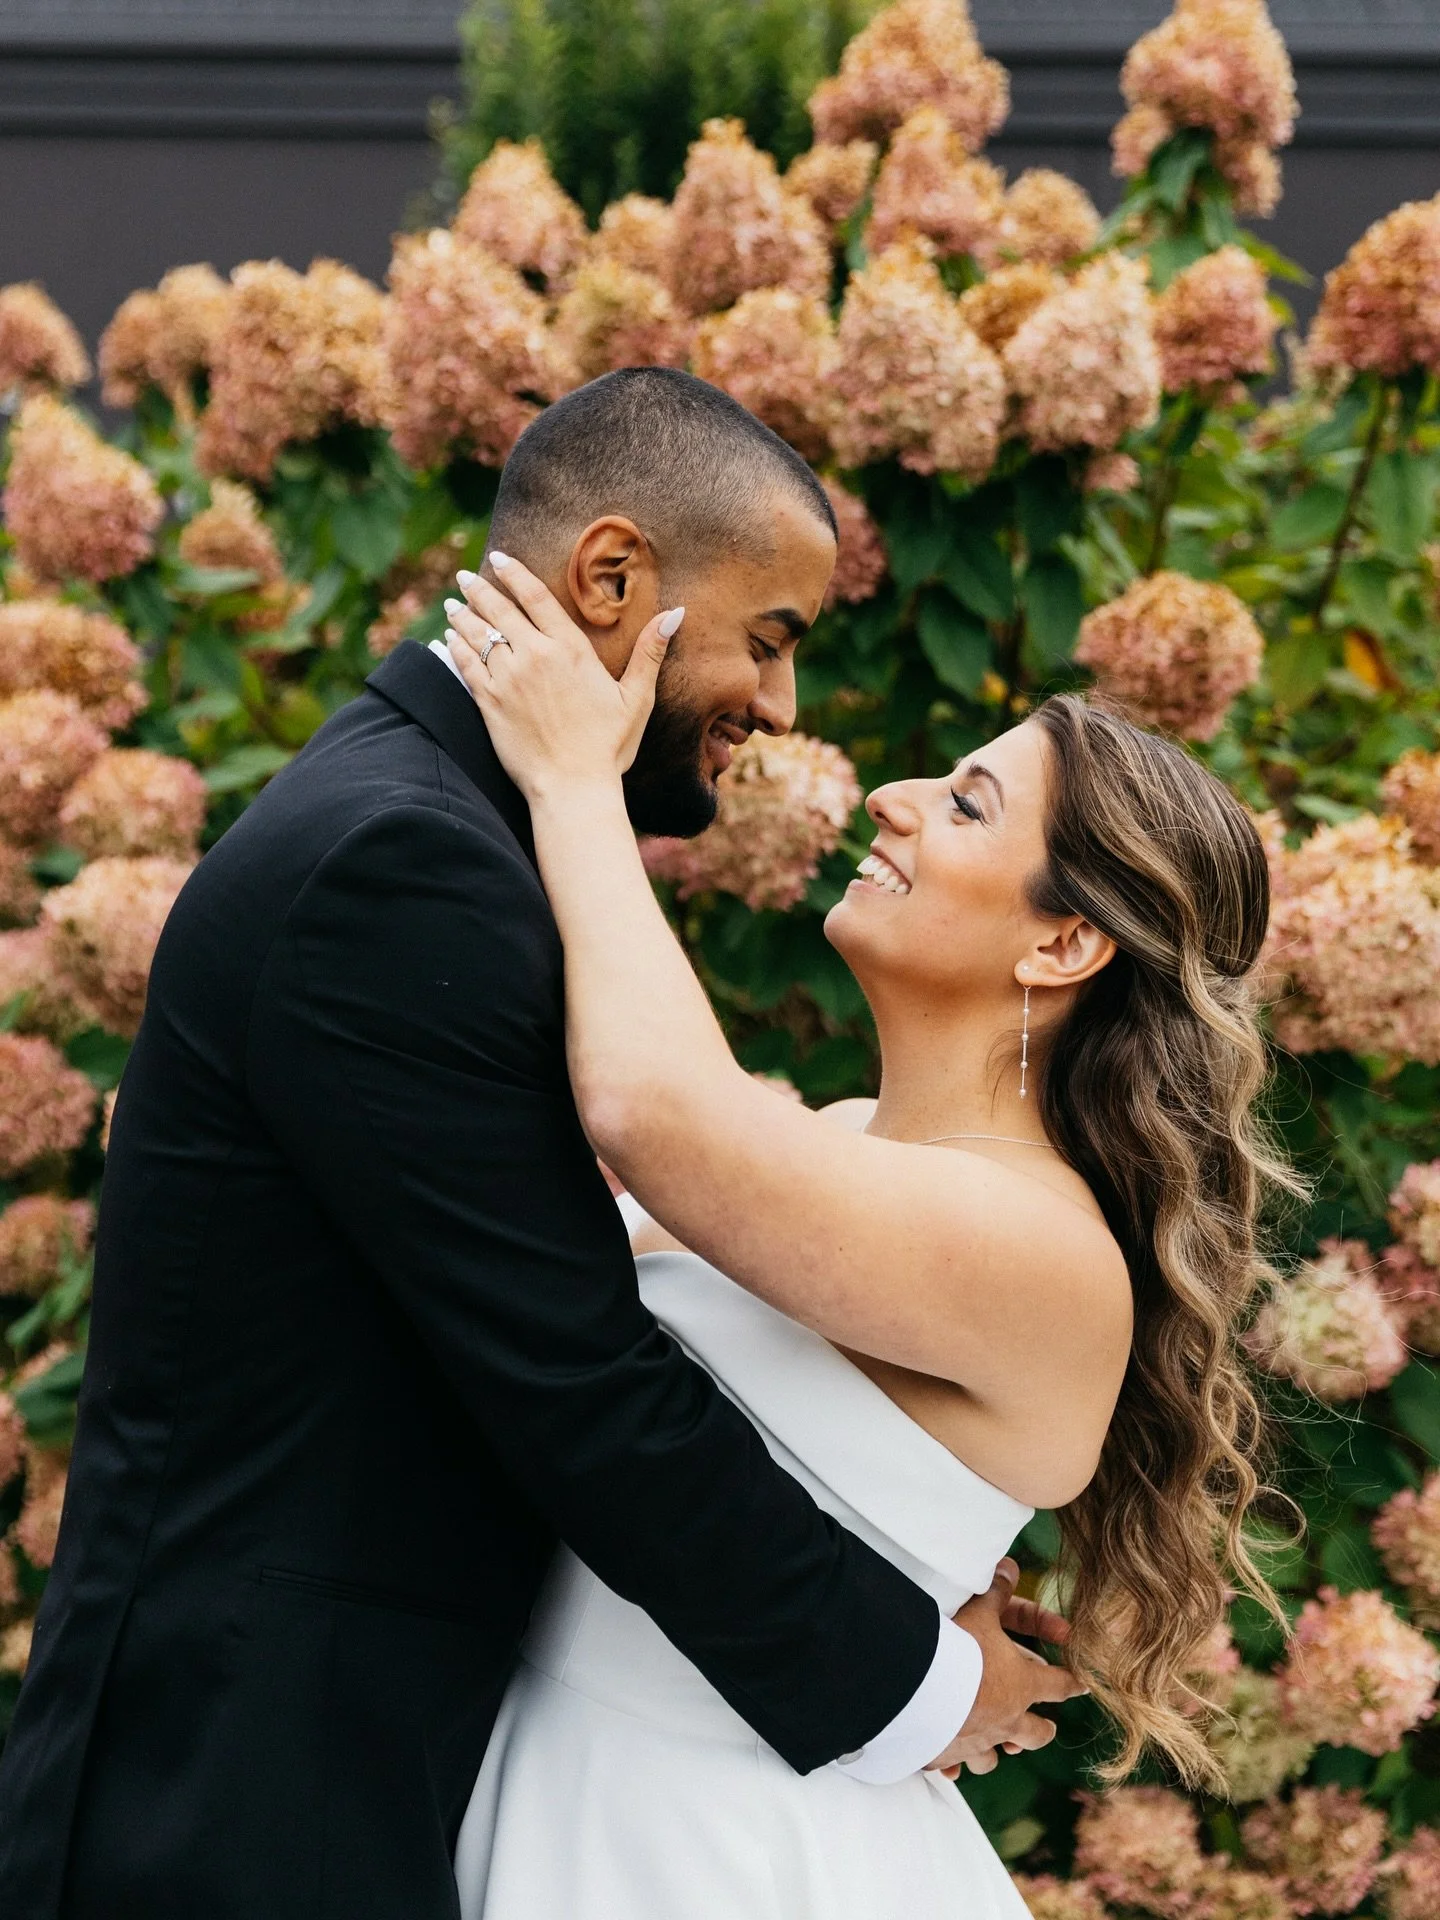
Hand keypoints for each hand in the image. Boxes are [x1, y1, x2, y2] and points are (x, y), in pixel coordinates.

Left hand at [445, 553, 681, 801]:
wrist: (571, 786)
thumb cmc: (608, 745)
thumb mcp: (637, 697)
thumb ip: (650, 652)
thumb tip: (675, 613)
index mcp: (570, 649)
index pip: (535, 597)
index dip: (514, 573)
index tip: (499, 559)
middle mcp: (535, 657)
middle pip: (499, 611)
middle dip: (480, 589)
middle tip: (466, 576)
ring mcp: (507, 680)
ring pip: (478, 635)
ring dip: (463, 616)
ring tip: (453, 604)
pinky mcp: (489, 704)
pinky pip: (466, 666)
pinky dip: (456, 648)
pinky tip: (450, 639)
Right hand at [926, 1559, 1085, 1777]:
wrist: (918, 1691)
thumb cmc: (957, 1649)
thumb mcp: (978, 1612)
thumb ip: (995, 1592)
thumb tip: (1009, 1564)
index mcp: (1021, 1686)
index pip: (1058, 1685)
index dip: (1073, 1683)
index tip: (1085, 1686)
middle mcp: (1005, 1720)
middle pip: (1035, 1733)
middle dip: (1040, 1730)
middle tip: (1045, 1728)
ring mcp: (977, 1742)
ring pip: (995, 1757)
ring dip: (997, 1750)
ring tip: (994, 1744)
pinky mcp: (946, 1755)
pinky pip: (954, 1766)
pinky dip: (953, 1764)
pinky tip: (949, 1765)